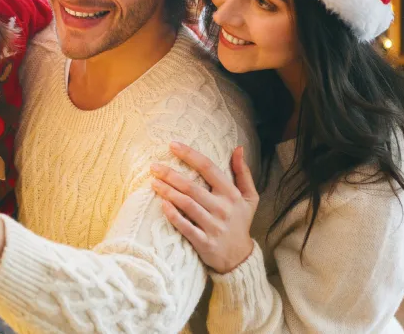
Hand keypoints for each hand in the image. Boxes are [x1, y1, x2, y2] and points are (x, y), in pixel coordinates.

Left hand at [151, 144, 257, 273]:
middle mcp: (223, 209)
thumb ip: (243, 173)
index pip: (209, 168)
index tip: (172, 145)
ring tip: (153, 182)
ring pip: (187, 205)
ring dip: (168, 192)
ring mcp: (213, 226)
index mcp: (232, 194)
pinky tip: (161, 204)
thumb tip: (238, 148)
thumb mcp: (249, 197)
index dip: (190, 155)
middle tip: (153, 166)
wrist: (239, 257)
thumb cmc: (240, 222)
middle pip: (192, 187)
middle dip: (170, 174)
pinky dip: (173, 215)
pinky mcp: (204, 242)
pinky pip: (186, 227)